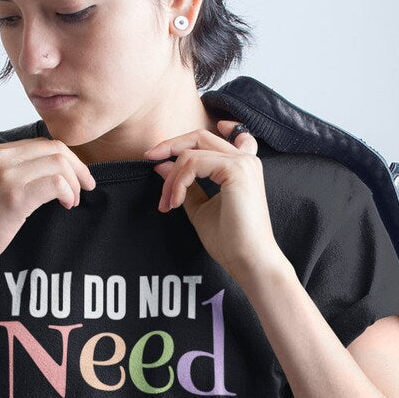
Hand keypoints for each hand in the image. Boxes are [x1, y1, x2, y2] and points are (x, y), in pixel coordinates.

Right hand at [0, 136, 96, 281]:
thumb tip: (50, 174)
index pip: (43, 144)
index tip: (77, 179)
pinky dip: (68, 192)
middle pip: (55, 148)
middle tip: (86, 188)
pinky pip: (55, 182)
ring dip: (74, 182)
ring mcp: (5, 175)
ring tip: (73, 202)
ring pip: (58, 163)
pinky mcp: (12, 196)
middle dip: (77, 167)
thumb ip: (14, 175)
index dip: (67, 160)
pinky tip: (66, 205)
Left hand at [143, 119, 283, 282]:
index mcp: (240, 166)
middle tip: (149, 159)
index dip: (183, 141)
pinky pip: (193, 163)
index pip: (209, 140)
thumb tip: (161, 164)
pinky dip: (179, 182)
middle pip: (199, 137)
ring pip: (191, 152)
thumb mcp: (200, 208)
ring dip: (171, 178)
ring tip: (167, 203)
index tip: (159, 154)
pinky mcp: (236, 169)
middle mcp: (244, 159)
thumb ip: (184, 184)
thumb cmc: (230, 241)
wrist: (249, 260)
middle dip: (170, 146)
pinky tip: (175, 202)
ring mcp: (242, 162)